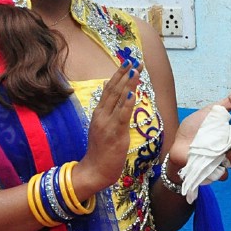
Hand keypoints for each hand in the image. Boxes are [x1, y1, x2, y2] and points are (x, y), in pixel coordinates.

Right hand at [75, 60, 141, 194]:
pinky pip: (122, 115)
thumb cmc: (102, 153)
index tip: (128, 63)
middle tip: (135, 59)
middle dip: (125, 73)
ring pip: (118, 99)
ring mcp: (107, 123)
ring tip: (136, 70)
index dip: (119, 75)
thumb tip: (118, 100)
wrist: (94, 170)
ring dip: (128, 83)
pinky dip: (127, 103)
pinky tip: (133, 92)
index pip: (109, 89)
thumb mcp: (105, 129)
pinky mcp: (114, 133)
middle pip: (114, 89)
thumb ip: (111, 115)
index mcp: (99, 113)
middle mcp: (102, 115)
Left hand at [169, 89, 230, 175]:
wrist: (177, 143)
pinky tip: (213, 162)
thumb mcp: (212, 111)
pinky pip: (224, 174)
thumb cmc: (194, 127)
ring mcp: (223, 161)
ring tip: (224, 154)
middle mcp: (230, 148)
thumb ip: (229, 102)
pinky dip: (220, 170)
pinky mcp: (214, 171)